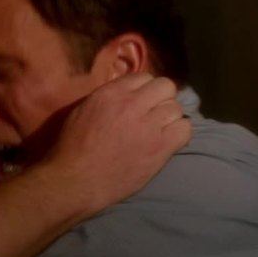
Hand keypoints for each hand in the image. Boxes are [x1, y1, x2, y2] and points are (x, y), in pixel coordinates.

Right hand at [28, 73, 190, 211]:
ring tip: (159, 130)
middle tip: (152, 114)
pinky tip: (166, 142)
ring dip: (169, 117)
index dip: (144, 89)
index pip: (144, 77)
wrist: (77, 179)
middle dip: (160, 99)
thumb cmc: (73, 147)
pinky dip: (178, 133)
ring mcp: (149, 126)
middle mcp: (132, 104)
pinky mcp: (160, 147)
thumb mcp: (83, 111)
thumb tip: (126, 95)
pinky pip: (185, 129)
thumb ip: (107, 98)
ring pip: (176, 108)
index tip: (140, 102)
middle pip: (165, 87)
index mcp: (111, 93)